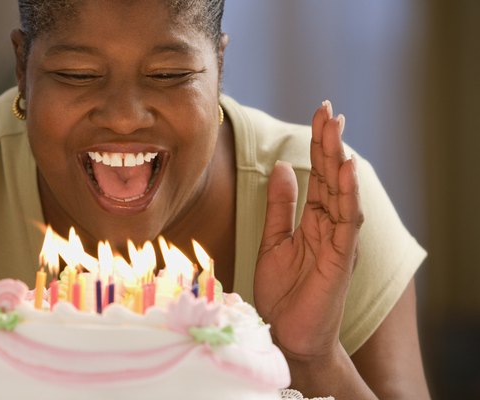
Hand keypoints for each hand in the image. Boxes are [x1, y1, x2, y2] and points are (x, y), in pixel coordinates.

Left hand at [254, 101, 362, 361]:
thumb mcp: (273, 241)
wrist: (288, 333)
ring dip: (338, 159)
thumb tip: (280, 167)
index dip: (318, 145)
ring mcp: (338, 240)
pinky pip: (346, 221)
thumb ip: (280, 205)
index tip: (318, 114)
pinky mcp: (340, 258)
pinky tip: (345, 170)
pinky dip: (346, 194)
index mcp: (313, 219)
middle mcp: (329, 225)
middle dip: (328, 142)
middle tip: (326, 109)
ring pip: (341, 192)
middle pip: (330, 176)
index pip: (317, 175)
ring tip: (336, 127)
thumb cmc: (284, 291)